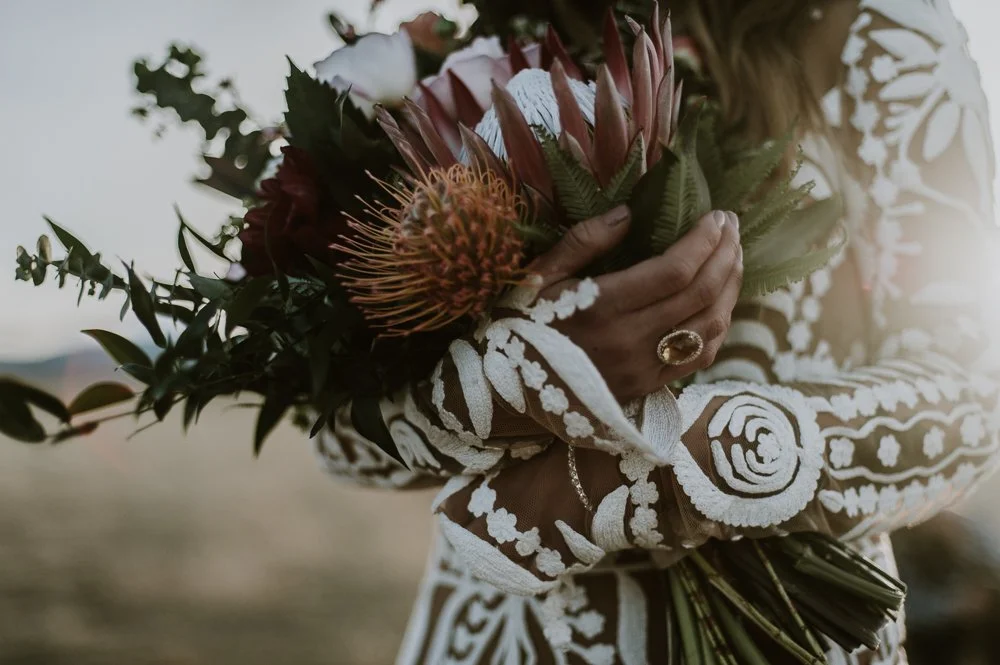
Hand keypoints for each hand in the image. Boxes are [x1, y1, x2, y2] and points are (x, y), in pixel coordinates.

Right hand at [527, 205, 742, 402]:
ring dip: (730, 287)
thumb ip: (583, 241)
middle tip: (731, 226)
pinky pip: (699, 357)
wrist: (509, 389)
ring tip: (733, 257)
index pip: (675, 270)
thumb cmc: (523, 324)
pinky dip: (719, 325)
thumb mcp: (540, 276)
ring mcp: (642, 369)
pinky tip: (721, 300)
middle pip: (700, 293)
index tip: (716, 216)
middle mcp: (628, 340)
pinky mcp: (647, 388)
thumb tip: (629, 212)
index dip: (704, 240)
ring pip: (709, 325)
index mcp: (601, 307)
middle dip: (725, 254)